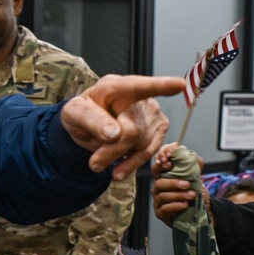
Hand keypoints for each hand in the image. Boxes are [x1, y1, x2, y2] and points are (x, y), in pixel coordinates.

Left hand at [60, 75, 184, 180]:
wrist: (88, 125)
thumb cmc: (83, 113)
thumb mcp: (74, 113)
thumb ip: (90, 120)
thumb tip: (115, 134)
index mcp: (116, 87)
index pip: (140, 86)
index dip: (161, 85)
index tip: (179, 85)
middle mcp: (140, 97)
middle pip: (132, 131)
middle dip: (111, 151)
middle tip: (94, 163)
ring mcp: (153, 113)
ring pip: (140, 145)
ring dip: (118, 157)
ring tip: (103, 153)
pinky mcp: (159, 130)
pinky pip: (149, 153)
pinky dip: (131, 164)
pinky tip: (119, 169)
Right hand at [151, 142, 208, 225]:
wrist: (202, 211)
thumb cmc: (194, 194)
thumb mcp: (196, 180)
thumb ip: (195, 168)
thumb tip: (196, 158)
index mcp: (164, 178)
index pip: (156, 169)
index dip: (160, 166)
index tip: (170, 164)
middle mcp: (158, 189)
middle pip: (159, 183)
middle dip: (173, 183)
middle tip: (187, 184)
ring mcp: (158, 202)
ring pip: (162, 196)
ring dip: (178, 195)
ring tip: (191, 195)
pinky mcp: (160, 213)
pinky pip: (164, 209)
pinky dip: (175, 206)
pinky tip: (185, 205)